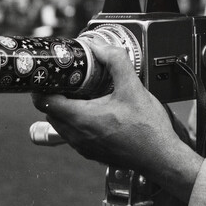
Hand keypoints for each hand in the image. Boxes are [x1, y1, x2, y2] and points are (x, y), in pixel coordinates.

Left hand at [31, 40, 201, 202]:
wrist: (161, 158)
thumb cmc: (148, 130)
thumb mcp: (133, 88)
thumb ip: (115, 62)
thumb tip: (100, 47)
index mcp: (82, 118)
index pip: (44, 102)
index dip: (43, 85)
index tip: (52, 75)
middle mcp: (77, 135)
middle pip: (50, 112)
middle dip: (55, 94)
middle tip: (69, 80)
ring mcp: (83, 146)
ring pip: (60, 124)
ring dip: (65, 109)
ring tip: (81, 95)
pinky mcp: (91, 152)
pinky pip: (72, 134)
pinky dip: (75, 121)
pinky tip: (94, 112)